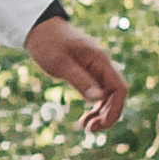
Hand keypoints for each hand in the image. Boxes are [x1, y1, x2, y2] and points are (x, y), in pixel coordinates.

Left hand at [25, 16, 126, 132]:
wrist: (39, 29)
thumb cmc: (48, 44)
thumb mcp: (60, 64)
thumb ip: (80, 80)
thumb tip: (98, 98)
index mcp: (100, 61)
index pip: (119, 89)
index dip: (114, 109)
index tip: (99, 125)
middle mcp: (102, 65)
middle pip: (116, 95)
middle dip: (107, 115)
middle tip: (88, 130)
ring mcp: (97, 69)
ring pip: (108, 96)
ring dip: (101, 113)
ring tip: (84, 127)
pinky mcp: (88, 73)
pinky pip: (98, 93)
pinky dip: (94, 107)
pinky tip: (84, 118)